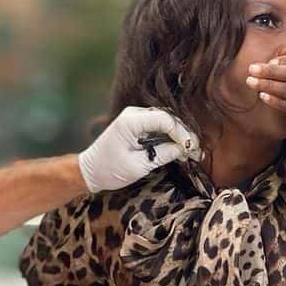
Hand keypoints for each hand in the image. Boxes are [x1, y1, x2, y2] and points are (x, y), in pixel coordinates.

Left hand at [78, 107, 201, 193]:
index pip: (165, 120)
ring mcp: (135, 117)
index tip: (191, 149)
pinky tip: (179, 147)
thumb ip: (162, 154)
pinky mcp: (137, 124)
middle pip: (167, 117)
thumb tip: (185, 149)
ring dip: (178, 134)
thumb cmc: (109, 170)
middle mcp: (133, 114)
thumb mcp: (138, 166)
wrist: (89, 171)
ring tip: (191, 150)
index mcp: (130, 121)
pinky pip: (158, 125)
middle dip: (184, 133)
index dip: (182, 134)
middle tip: (196, 151)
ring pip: (165, 120)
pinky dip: (169, 135)